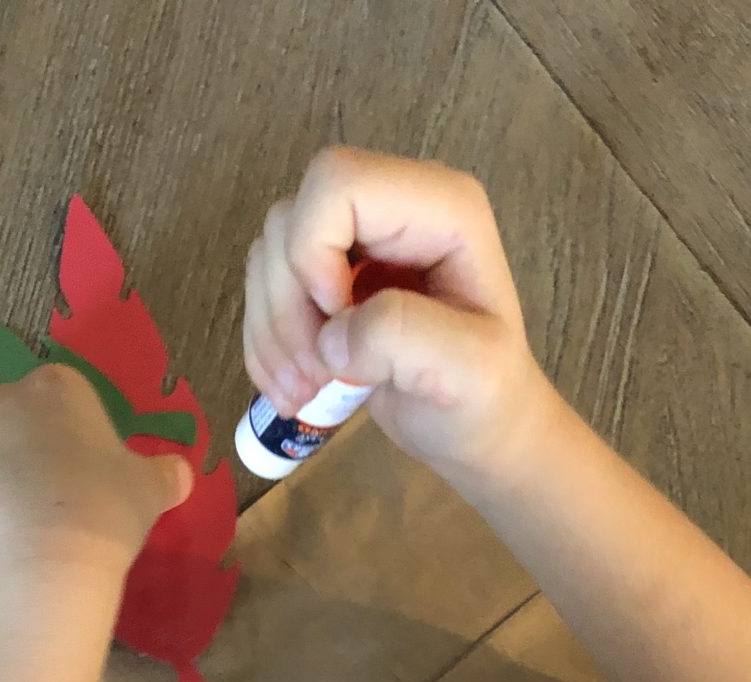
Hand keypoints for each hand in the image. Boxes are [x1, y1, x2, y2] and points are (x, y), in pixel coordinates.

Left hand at [0, 366, 191, 574]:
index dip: (76, 434)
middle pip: (13, 421)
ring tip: (23, 533)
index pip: (64, 397)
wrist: (45, 559)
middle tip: (54, 502)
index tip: (87, 472)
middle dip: (27, 454)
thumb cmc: (105, 509)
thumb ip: (164, 474)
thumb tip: (179, 473)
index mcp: (55, 390)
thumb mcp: (150, 489)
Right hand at [243, 148, 551, 482]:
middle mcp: (391, 208)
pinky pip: (266, 289)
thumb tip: (331, 340)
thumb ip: (405, 338)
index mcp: (439, 207)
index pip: (337, 183)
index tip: (338, 323)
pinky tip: (291, 389)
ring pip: (269, 256)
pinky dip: (265, 344)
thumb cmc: (485, 398)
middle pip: (290, 220)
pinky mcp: (327, 277)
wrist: (476, 429)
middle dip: (286, 307)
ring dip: (272, 333)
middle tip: (313, 379)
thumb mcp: (469, 371)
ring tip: (303, 392)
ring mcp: (355, 241)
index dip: (314, 252)